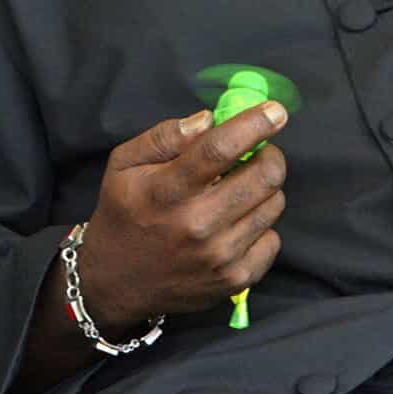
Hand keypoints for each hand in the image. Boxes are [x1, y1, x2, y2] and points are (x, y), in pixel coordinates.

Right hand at [75, 102, 287, 327]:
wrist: (117, 281)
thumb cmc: (123, 213)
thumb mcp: (124, 164)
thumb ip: (164, 137)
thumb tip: (208, 119)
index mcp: (167, 190)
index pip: (220, 149)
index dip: (254, 125)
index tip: (275, 112)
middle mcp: (198, 224)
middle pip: (264, 176)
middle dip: (270, 154)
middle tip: (259, 152)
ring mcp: (220, 256)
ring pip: (273, 205)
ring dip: (264, 189)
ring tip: (239, 190)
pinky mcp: (236, 280)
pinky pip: (272, 239)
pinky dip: (260, 224)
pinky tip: (236, 223)